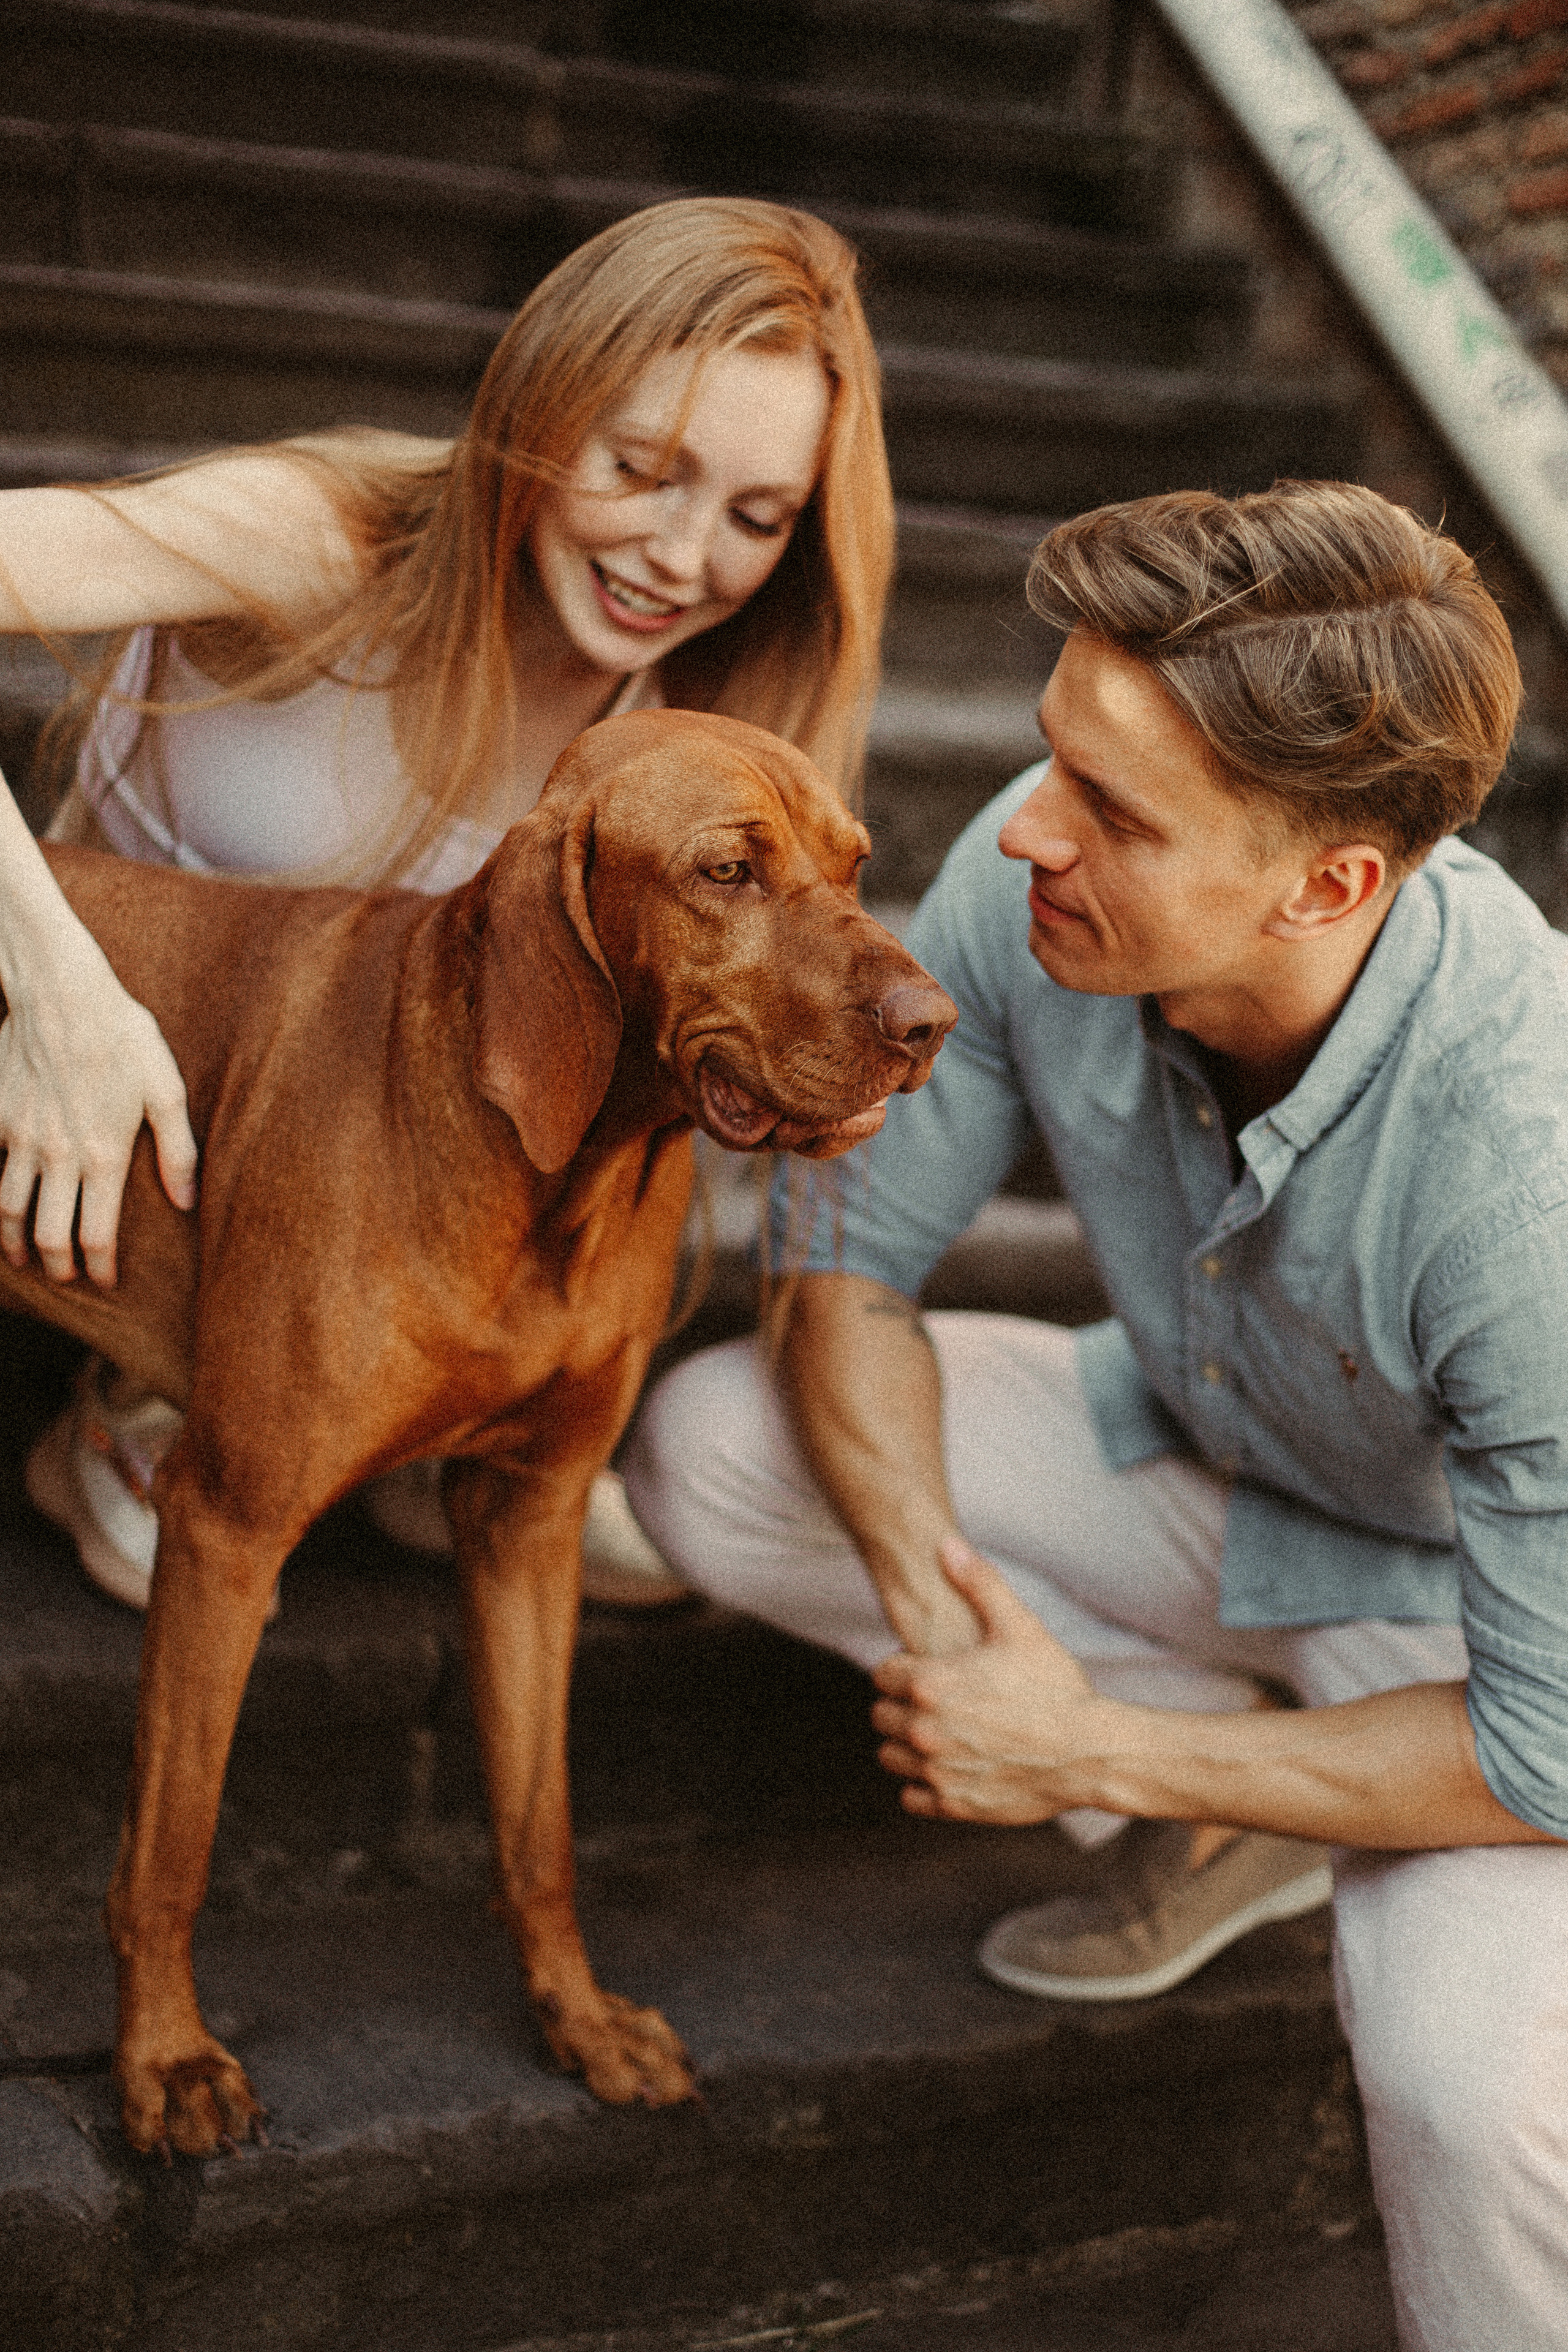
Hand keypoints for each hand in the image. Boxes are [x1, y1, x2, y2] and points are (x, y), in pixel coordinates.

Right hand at [0, 924, 196, 1285]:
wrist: (60, 993)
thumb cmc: (122, 1035)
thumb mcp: (165, 1088)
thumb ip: (178, 1150)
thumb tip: (187, 1203)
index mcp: (104, 1154)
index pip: (97, 1235)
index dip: (99, 1267)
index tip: (104, 1281)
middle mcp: (58, 1155)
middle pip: (47, 1235)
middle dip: (57, 1265)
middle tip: (65, 1276)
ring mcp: (20, 1138)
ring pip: (9, 1210)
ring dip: (16, 1242)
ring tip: (25, 1257)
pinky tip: (3, 1204)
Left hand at [871, 1535, 1108, 1822]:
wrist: (1090, 1753)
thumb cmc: (1056, 1687)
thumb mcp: (1019, 1626)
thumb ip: (979, 1582)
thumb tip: (946, 1544)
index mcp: (930, 1684)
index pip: (882, 1675)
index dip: (905, 1670)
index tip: (933, 1672)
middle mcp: (923, 1730)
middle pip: (881, 1715)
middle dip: (904, 1706)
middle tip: (942, 1703)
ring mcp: (936, 1772)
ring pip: (891, 1755)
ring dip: (908, 1744)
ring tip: (944, 1733)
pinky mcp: (952, 1805)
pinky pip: (911, 1796)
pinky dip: (924, 1784)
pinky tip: (952, 1766)